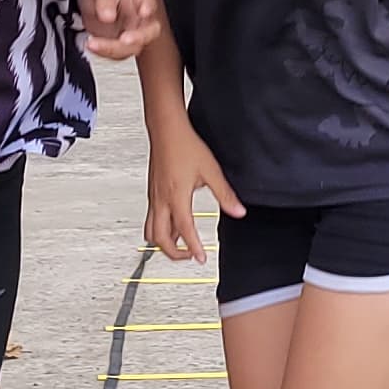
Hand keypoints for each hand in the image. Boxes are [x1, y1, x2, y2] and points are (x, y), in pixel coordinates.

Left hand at [81, 0, 162, 61]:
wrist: (89, 5)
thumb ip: (104, 0)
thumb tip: (108, 16)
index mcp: (138, 0)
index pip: (149, 3)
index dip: (148, 8)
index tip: (144, 12)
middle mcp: (140, 19)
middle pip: (150, 31)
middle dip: (139, 37)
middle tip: (124, 39)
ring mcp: (132, 35)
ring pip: (133, 47)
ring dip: (114, 48)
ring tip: (93, 42)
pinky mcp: (122, 47)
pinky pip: (118, 54)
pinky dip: (105, 53)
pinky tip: (92, 45)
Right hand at [146, 132, 243, 263]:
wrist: (166, 130)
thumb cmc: (185, 146)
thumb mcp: (211, 171)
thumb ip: (225, 194)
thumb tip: (238, 211)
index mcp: (176, 197)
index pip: (184, 231)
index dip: (193, 248)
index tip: (201, 258)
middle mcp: (161, 200)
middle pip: (159, 239)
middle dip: (174, 253)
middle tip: (190, 256)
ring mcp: (154, 198)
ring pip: (150, 231)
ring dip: (163, 243)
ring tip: (180, 245)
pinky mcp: (152, 193)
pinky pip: (151, 219)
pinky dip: (160, 229)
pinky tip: (173, 224)